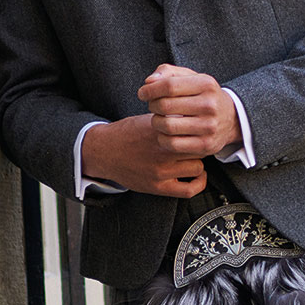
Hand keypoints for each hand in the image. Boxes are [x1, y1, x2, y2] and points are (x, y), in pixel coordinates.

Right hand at [81, 115, 207, 197]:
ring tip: (192, 158)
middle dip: (200, 145)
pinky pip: (189, 190)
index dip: (199, 130)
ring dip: (197, 162)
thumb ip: (171, 119)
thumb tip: (193, 115)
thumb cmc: (127, 134)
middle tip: (198, 144)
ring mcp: (160, 171)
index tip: (199, 130)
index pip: (193, 130)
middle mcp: (162, 151)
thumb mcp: (148, 119)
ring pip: (197, 167)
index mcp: (160, 131)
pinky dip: (198, 183)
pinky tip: (197, 176)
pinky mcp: (158, 187)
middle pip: (198, 148)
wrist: (104, 152)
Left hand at [137, 64, 241, 156]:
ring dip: (155, 122)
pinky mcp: (205, 145)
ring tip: (159, 118)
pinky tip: (165, 133)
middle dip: (152, 105)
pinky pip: (172, 144)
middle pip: (165, 106)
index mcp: (206, 84)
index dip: (150, 90)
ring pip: (166, 126)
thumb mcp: (191, 78)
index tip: (142, 93)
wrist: (231, 118)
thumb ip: (168, 73)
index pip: (169, 86)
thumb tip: (149, 82)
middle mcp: (210, 105)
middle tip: (153, 105)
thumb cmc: (203, 95)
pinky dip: (162, 138)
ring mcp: (209, 127)